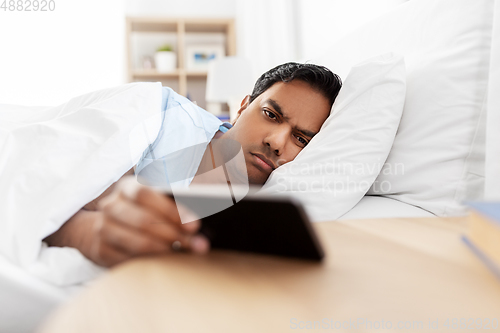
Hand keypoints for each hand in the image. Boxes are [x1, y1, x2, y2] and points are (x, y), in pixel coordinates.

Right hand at [45, 176, 209, 266]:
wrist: (104, 228)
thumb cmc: (142, 211)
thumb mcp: (155, 199)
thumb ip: (176, 203)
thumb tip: (201, 217)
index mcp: (127, 186)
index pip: (146, 194)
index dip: (171, 210)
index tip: (194, 224)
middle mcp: (112, 205)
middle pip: (143, 220)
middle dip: (174, 234)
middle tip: (196, 244)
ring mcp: (103, 228)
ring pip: (137, 242)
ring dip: (165, 250)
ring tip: (184, 253)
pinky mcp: (101, 250)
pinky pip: (129, 260)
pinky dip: (150, 262)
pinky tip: (166, 262)